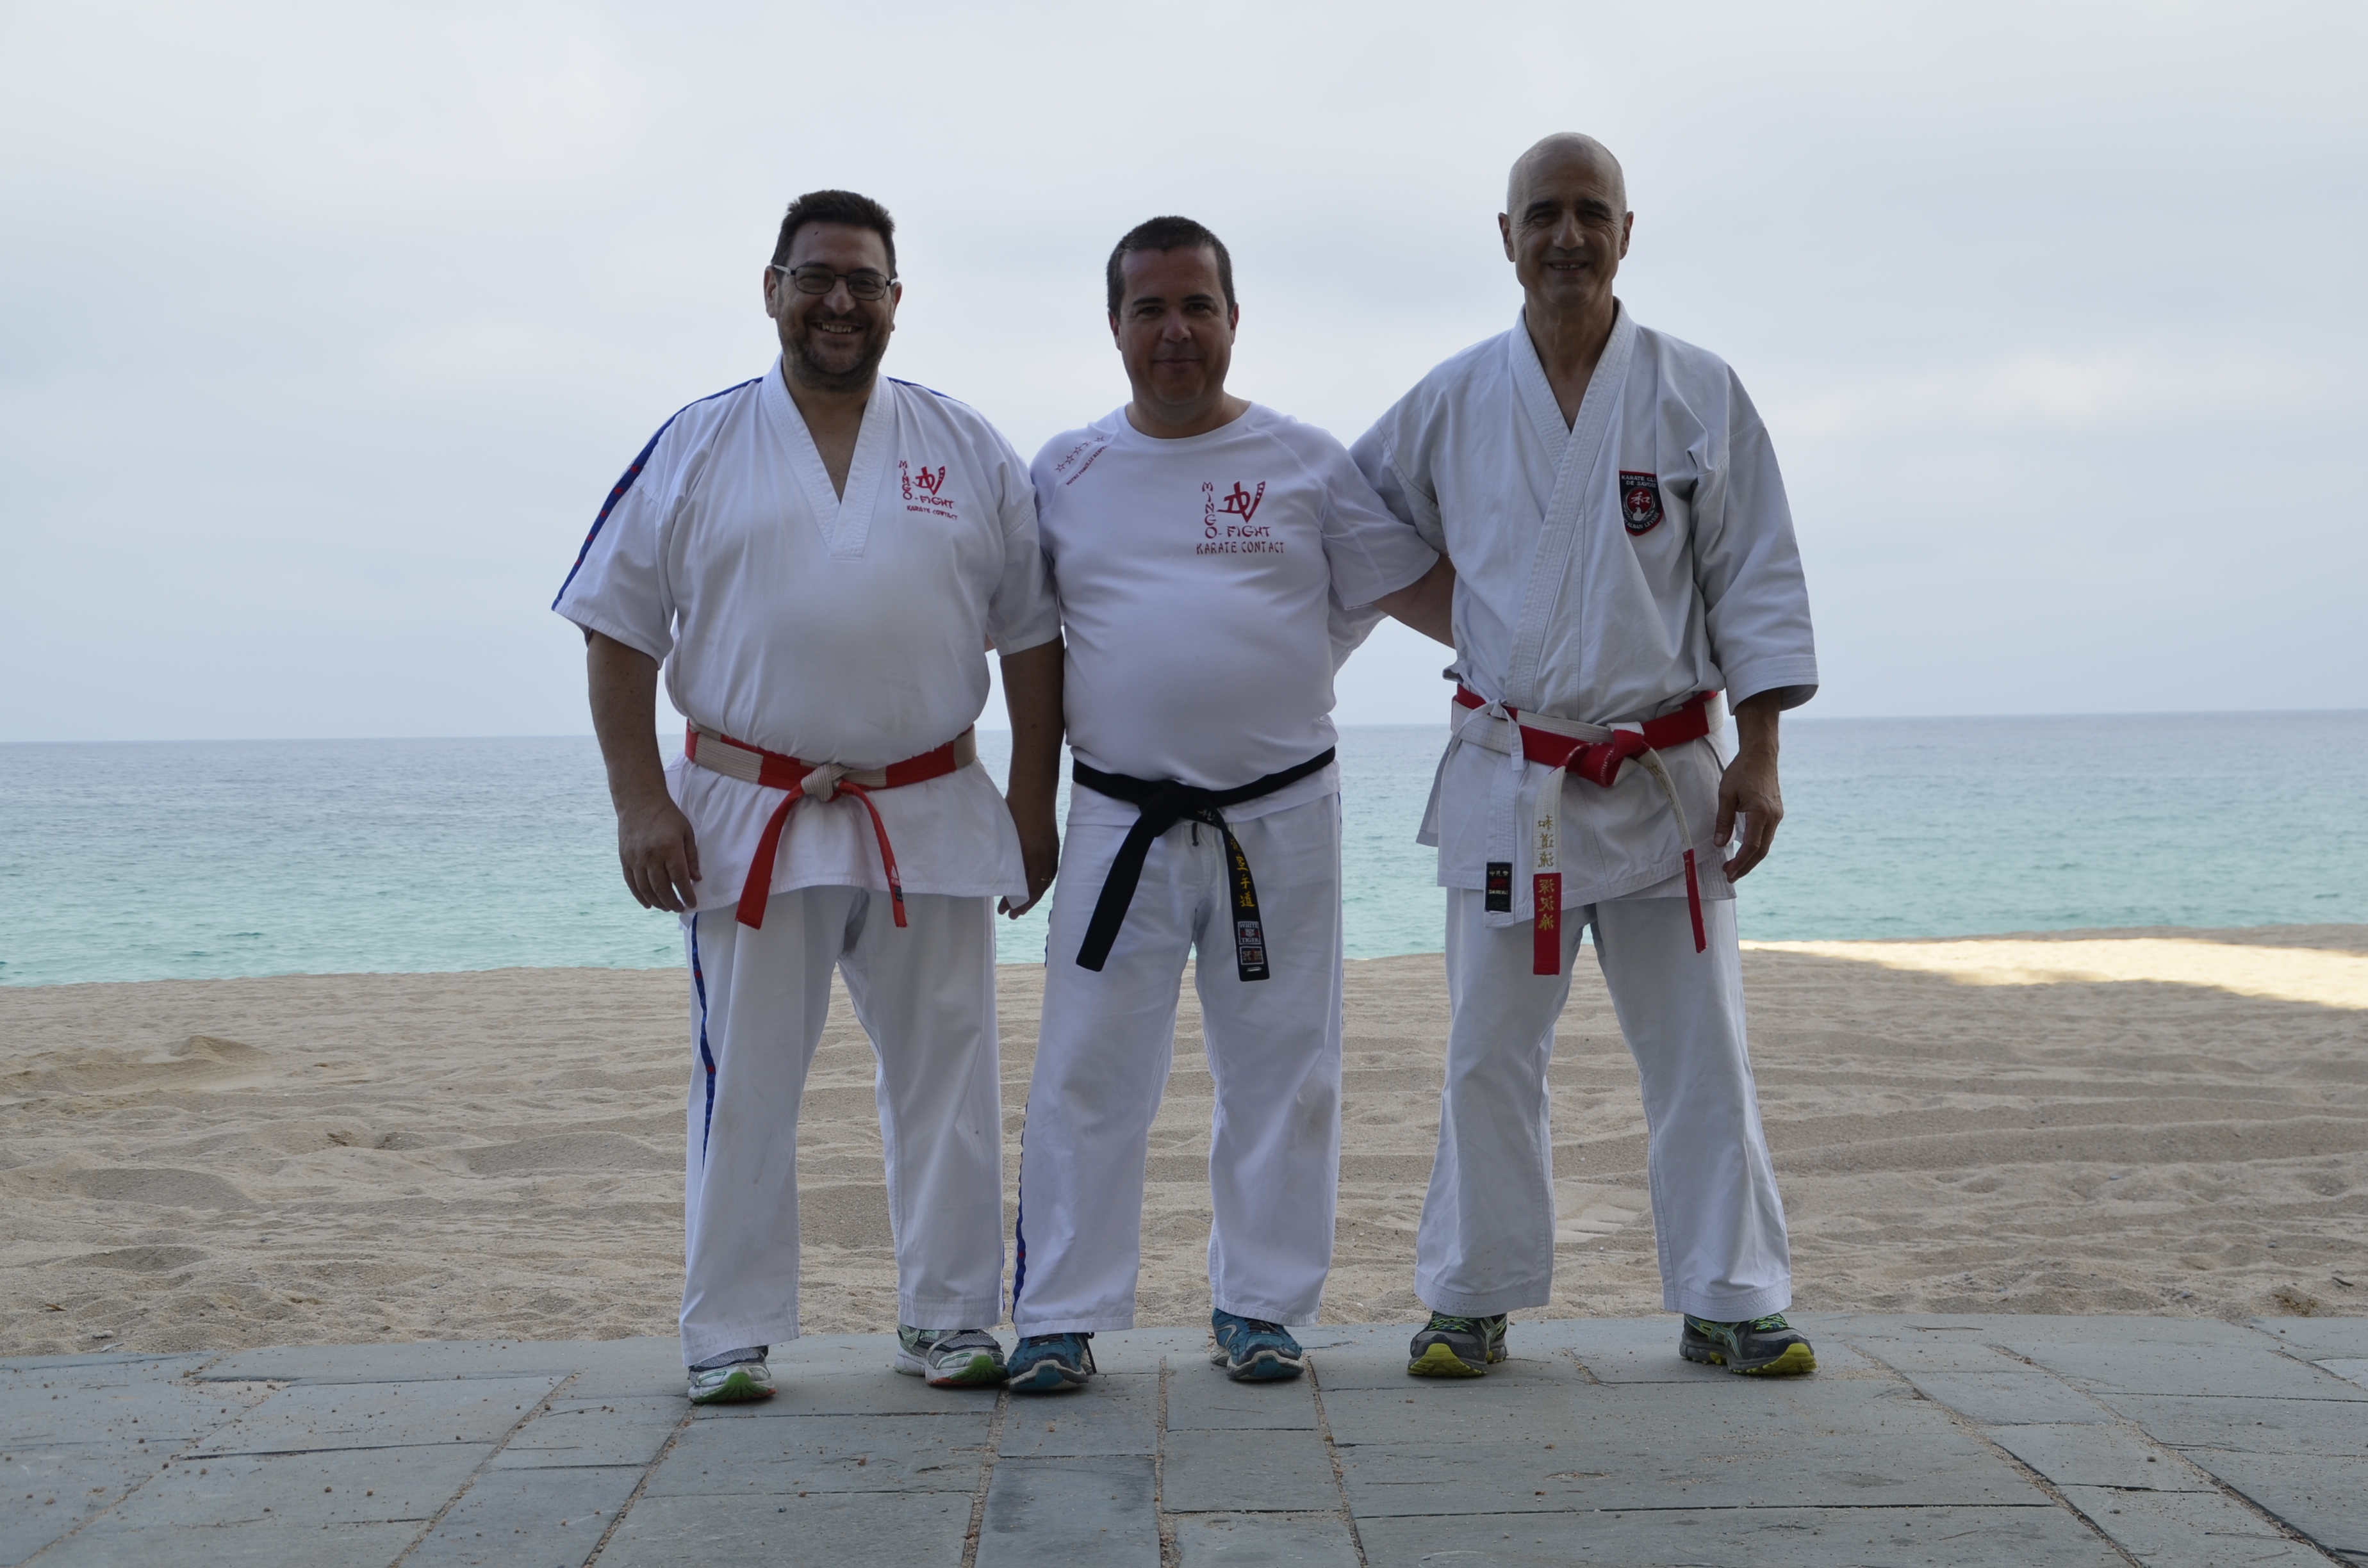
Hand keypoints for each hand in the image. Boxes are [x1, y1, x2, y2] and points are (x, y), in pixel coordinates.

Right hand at [617, 794, 702, 911]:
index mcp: (669, 848)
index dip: (686, 894)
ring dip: (657, 902)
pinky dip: (640, 896)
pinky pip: (632, 883)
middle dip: (672, 902)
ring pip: (646, 889)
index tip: (692, 903)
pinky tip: (648, 904)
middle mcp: (650, 856)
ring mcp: (635, 859)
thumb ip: (691, 856)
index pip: (679, 879)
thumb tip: (696, 879)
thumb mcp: (686, 832)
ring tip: (667, 907)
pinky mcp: (625, 859)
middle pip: (661, 888)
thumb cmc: (667, 816)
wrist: (639, 802)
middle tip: (680, 908)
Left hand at [1001, 799, 1058, 917]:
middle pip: (1036, 890)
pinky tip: (1037, 888)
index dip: (1013, 901)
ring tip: (1024, 905)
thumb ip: (1004, 856)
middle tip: (1011, 914)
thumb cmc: (1015, 809)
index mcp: (1030, 856)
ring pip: (1045, 883)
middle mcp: (1044, 857)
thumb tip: (996, 875)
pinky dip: (1044, 884)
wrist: (1034, 791)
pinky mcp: (1054, 847)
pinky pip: (1051, 872)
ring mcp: (1052, 852)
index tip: (1003, 909)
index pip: (1023, 888)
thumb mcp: (1005, 835)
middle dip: (1024, 904)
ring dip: (1035, 896)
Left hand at [1716, 692, 1783, 880]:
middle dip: (1746, 866)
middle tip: (1730, 876)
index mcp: (1761, 813)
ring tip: (1735, 867)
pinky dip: (1756, 846)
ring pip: (1765, 844)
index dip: (1740, 862)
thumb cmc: (1742, 771)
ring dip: (1751, 858)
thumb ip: (1723, 820)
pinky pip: (1767, 835)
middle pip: (1761, 851)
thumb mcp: (1726, 794)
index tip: (1728, 872)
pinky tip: (1745, 850)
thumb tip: (1720, 844)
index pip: (1751, 846)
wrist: (1761, 754)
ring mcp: (1777, 815)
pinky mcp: (1776, 812)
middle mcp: (1773, 817)